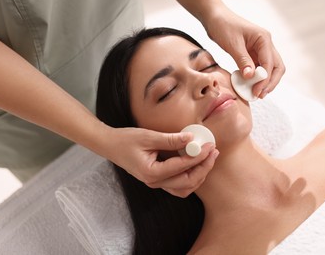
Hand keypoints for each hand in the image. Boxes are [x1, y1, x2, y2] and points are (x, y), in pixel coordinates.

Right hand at [99, 126, 218, 197]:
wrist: (111, 145)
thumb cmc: (126, 140)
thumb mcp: (148, 136)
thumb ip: (171, 139)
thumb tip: (191, 139)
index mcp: (151, 173)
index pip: (181, 167)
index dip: (198, 156)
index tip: (209, 145)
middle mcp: (154, 182)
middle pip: (187, 182)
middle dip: (203, 167)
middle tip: (214, 152)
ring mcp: (156, 183)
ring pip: (185, 188)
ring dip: (199, 175)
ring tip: (209, 158)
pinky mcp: (158, 180)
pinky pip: (179, 186)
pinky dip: (191, 178)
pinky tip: (197, 165)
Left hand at [203, 7, 285, 98]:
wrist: (215, 18)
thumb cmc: (223, 26)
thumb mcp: (232, 44)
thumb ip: (242, 60)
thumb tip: (251, 76)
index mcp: (264, 39)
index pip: (270, 63)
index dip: (265, 80)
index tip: (257, 92)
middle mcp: (266, 44)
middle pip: (277, 67)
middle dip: (270, 83)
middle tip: (260, 95)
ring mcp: (260, 49)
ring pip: (270, 69)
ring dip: (265, 82)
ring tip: (256, 93)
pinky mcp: (253, 54)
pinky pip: (259, 68)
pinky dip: (256, 78)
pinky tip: (250, 86)